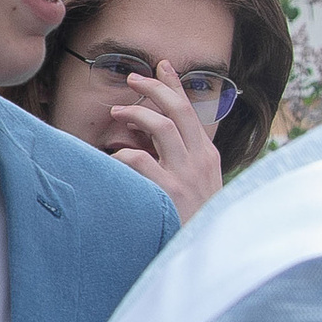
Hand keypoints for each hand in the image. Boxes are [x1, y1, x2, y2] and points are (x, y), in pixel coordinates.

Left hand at [104, 62, 225, 222]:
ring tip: (118, 112)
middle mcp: (200, 161)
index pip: (191, 112)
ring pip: (162, 126)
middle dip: (155, 88)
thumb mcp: (199, 187)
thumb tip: (149, 140)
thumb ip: (181, 162)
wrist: (207, 255)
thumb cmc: (194, 222)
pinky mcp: (168, 193)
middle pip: (179, 110)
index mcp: (208, 156)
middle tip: (133, 78)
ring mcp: (186, 176)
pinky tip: (114, 158)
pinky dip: (123, 153)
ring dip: (137, 113)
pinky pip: (140, 160)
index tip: (161, 65)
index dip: (175, 86)